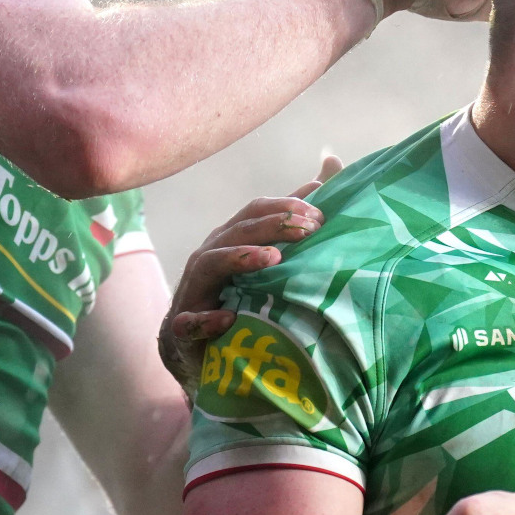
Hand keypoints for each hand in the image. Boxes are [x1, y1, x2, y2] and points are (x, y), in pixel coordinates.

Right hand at [157, 155, 342, 392]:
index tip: (321, 214)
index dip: (286, 207)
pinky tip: (229, 318)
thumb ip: (296, 213)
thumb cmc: (236, 290)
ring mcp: (195, 288)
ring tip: (274, 259)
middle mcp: (211, 255)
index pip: (257, 210)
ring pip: (212, 263)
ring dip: (242, 258)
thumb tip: (330, 167)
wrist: (194, 346)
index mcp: (232, 237)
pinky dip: (208, 320)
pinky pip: (191, 321)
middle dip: (274, 225)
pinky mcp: (184, 326)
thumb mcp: (269, 250)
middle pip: (240, 230)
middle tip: (310, 229)